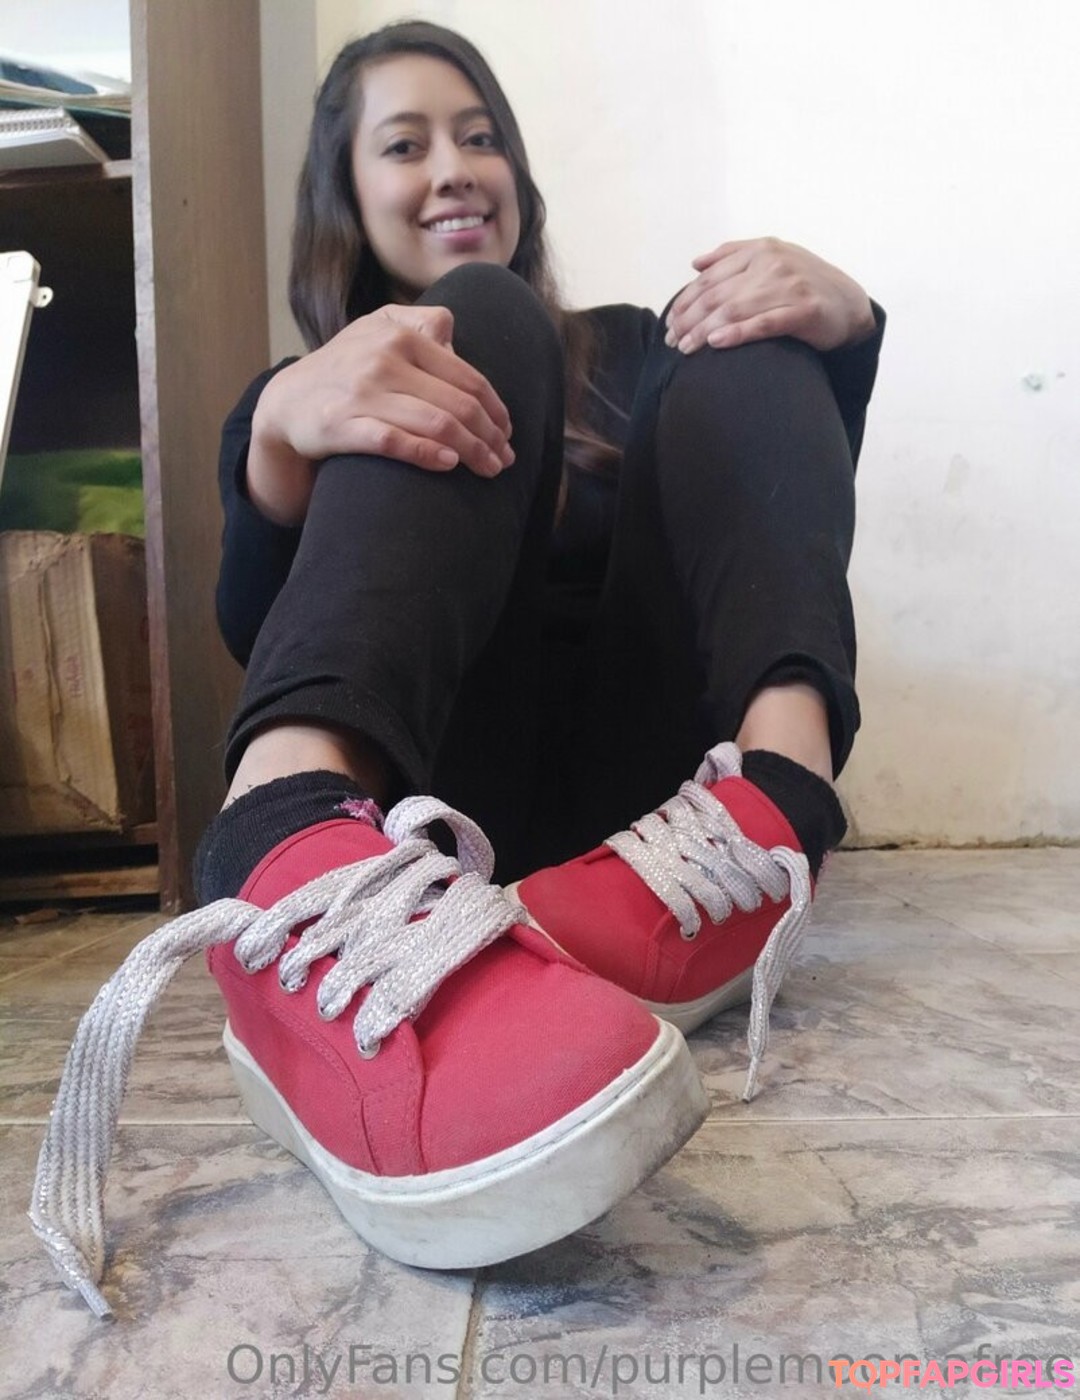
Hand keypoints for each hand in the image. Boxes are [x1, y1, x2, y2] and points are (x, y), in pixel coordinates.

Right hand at [247, 304, 514, 524]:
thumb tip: (454, 330)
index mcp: (400, 335)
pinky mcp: (341, 425)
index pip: (467, 377)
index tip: (507, 432)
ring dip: (472, 451)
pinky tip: (449, 464)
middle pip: (459, 404)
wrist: (286, 402)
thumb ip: (419, 325)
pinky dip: (428, 454)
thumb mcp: (376, 331)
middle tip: (504, 459)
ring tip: (488, 469)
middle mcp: (383, 359)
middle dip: (490, 436)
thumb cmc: (344, 369)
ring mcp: (362, 392)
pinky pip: (395, 442)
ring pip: (436, 424)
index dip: (496, 409)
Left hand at [665, 237, 875, 355]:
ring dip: (704, 330)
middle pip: (718, 294)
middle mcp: (773, 263)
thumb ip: (733, 256)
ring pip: (735, 309)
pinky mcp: (804, 310)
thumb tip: (695, 263)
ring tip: (686, 348)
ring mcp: (789, 285)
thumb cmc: (804, 285)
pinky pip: (763, 323)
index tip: (670, 324)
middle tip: (672, 341)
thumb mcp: (772, 259)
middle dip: (689, 319)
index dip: (686, 301)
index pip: (711, 277)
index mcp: (761, 249)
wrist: (849, 303)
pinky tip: (716, 343)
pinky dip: (737, 333)